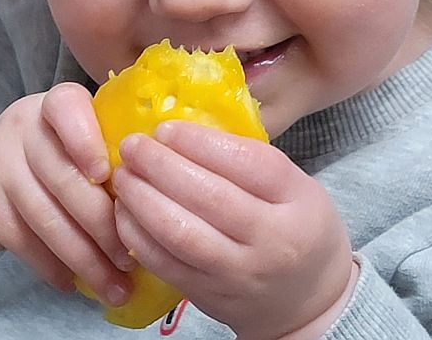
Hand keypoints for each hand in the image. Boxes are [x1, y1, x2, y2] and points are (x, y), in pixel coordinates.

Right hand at [0, 83, 133, 305]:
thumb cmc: (44, 154)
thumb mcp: (67, 136)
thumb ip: (105, 150)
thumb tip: (161, 197)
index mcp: (53, 105)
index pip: (66, 106)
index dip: (85, 139)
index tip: (106, 175)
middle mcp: (22, 129)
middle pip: (65, 178)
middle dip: (105, 227)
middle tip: (132, 260)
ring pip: (47, 219)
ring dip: (85, 260)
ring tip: (114, 288)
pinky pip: (25, 243)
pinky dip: (53, 268)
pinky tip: (75, 284)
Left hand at [112, 121, 354, 338]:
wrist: (309, 302)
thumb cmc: (297, 228)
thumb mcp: (295, 187)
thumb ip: (247, 160)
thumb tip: (181, 128)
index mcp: (298, 201)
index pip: (248, 163)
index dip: (199, 142)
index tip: (165, 128)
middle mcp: (271, 240)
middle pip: (208, 196)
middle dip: (160, 165)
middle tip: (132, 146)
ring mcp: (238, 272)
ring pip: (180, 232)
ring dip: (141, 198)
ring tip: (122, 175)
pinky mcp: (208, 296)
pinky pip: (163, 263)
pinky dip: (136, 234)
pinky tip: (124, 210)